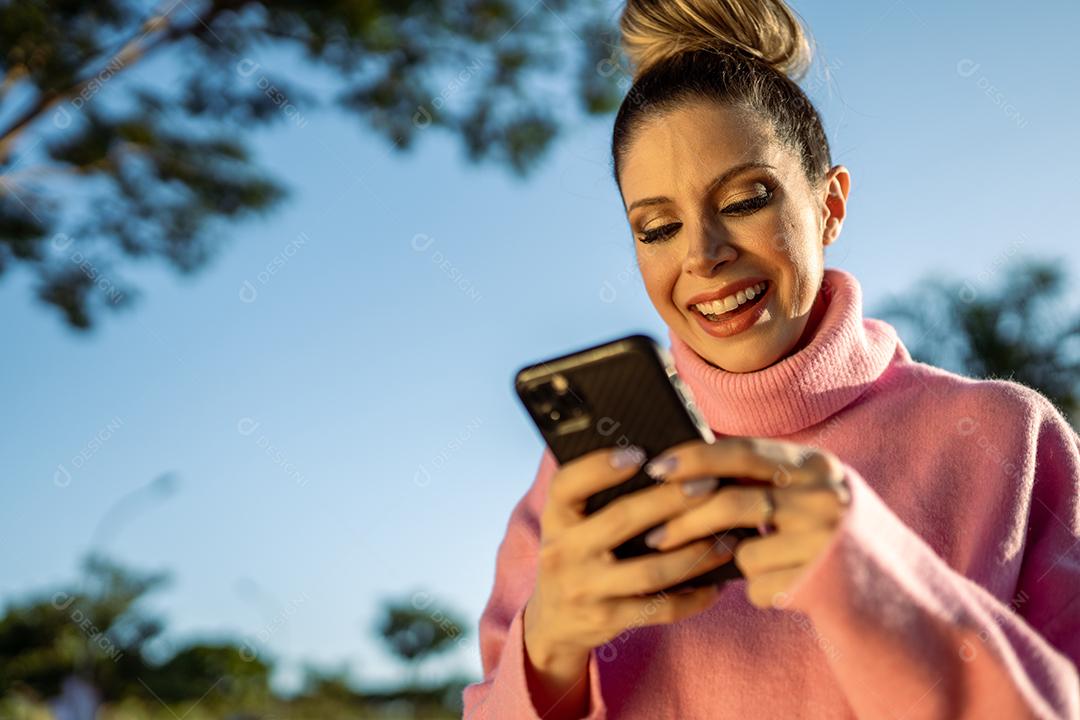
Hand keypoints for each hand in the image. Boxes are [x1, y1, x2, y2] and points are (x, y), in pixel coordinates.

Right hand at [524, 444, 736, 663]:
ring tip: (727, 538)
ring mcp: (585, 589)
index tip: (639, 454)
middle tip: (709, 484)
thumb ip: (599, 495)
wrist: (554, 619)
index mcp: (555, 517)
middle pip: (621, 520)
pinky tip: (716, 583)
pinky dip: (693, 596)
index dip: (600, 467)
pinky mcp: (607, 619)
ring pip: (650, 570)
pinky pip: (659, 608)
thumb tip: (664, 461)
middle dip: (670, 500)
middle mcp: (564, 551)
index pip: (567, 484)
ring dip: (694, 553)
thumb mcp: (572, 522)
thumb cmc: (577, 552)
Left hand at [637, 437, 850, 608]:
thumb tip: (684, 476)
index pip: (744, 452)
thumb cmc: (830, 536)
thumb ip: (763, 479)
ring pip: (743, 551)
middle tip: (653, 537)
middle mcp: (824, 497)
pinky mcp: (821, 583)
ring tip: (755, 563)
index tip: (656, 469)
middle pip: (733, 502)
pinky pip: (759, 586)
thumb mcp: (808, 494)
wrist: (895, 592)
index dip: (695, 458)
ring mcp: (825, 542)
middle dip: (685, 521)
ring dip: (735, 563)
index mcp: (817, 465)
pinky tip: (786, 586)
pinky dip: (759, 590)